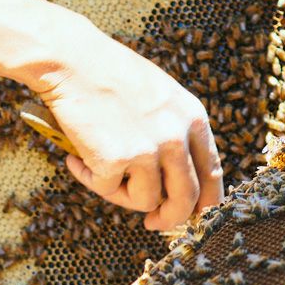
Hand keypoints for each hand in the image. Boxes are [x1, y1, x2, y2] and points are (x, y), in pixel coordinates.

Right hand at [34, 18, 222, 229]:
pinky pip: (107, 190)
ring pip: (146, 202)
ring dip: (120, 194)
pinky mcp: (117, 160)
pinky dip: (89, 179)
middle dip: (170, 218)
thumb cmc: (108, 75)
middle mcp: (177, 137)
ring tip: (97, 170)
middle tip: (153, 223)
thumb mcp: (160, 97)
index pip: (212, 173)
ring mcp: (148, 150)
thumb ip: (174, 132)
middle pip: (187, 200)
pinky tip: (76, 157)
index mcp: (193, 119)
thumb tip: (173, 180)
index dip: (203, 202)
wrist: (72, 61)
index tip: (190, 214)